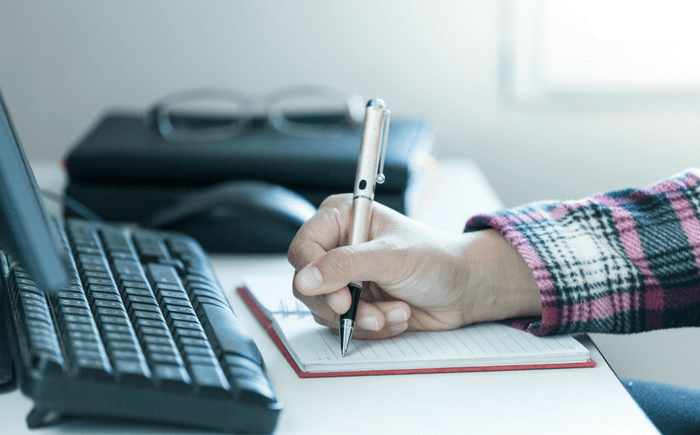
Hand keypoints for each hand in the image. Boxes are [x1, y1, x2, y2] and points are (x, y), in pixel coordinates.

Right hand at [287, 194, 541, 339]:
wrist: (464, 288)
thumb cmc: (436, 259)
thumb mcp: (392, 257)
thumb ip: (346, 265)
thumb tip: (306, 278)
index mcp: (341, 219)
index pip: (303, 249)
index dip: (315, 276)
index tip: (341, 298)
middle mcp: (337, 247)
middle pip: (307, 285)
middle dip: (344, 305)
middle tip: (369, 312)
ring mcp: (345, 278)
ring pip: (325, 310)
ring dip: (363, 318)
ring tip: (396, 311)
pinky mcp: (355, 304)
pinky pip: (345, 326)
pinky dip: (373, 327)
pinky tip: (398, 315)